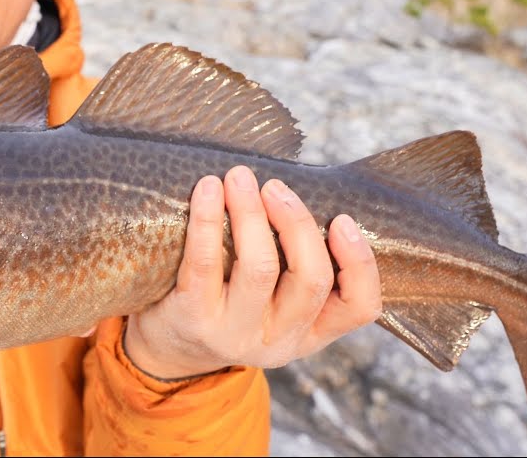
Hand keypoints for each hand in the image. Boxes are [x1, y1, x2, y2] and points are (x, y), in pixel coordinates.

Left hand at [123, 166, 381, 379]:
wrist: (166, 347)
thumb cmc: (227, 305)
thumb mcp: (273, 305)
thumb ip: (295, 267)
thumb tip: (298, 192)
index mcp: (310, 333)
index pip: (359, 308)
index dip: (360, 262)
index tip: (341, 219)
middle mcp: (279, 341)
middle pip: (310, 280)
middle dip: (297, 224)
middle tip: (275, 187)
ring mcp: (236, 334)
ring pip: (260, 269)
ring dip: (252, 214)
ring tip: (239, 178)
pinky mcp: (195, 320)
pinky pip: (206, 264)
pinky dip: (208, 220)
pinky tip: (207, 189)